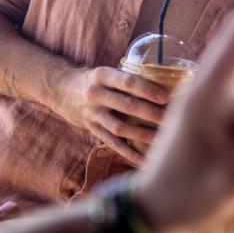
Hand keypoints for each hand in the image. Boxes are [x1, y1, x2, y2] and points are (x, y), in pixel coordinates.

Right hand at [53, 66, 170, 166]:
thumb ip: (129, 78)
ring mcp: (92, 114)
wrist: (62, 90)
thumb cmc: (98, 80)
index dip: (147, 90)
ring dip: (143, 135)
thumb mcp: (108, 72)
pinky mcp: (92, 129)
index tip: (166, 97)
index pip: (127, 82)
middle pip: (126, 106)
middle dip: (151, 114)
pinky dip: (129, 153)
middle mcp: (95, 94)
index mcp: (102, 75)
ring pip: (120, 128)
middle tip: (171, 120)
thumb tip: (168, 84)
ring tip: (163, 140)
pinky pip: (113, 143)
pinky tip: (145, 160)